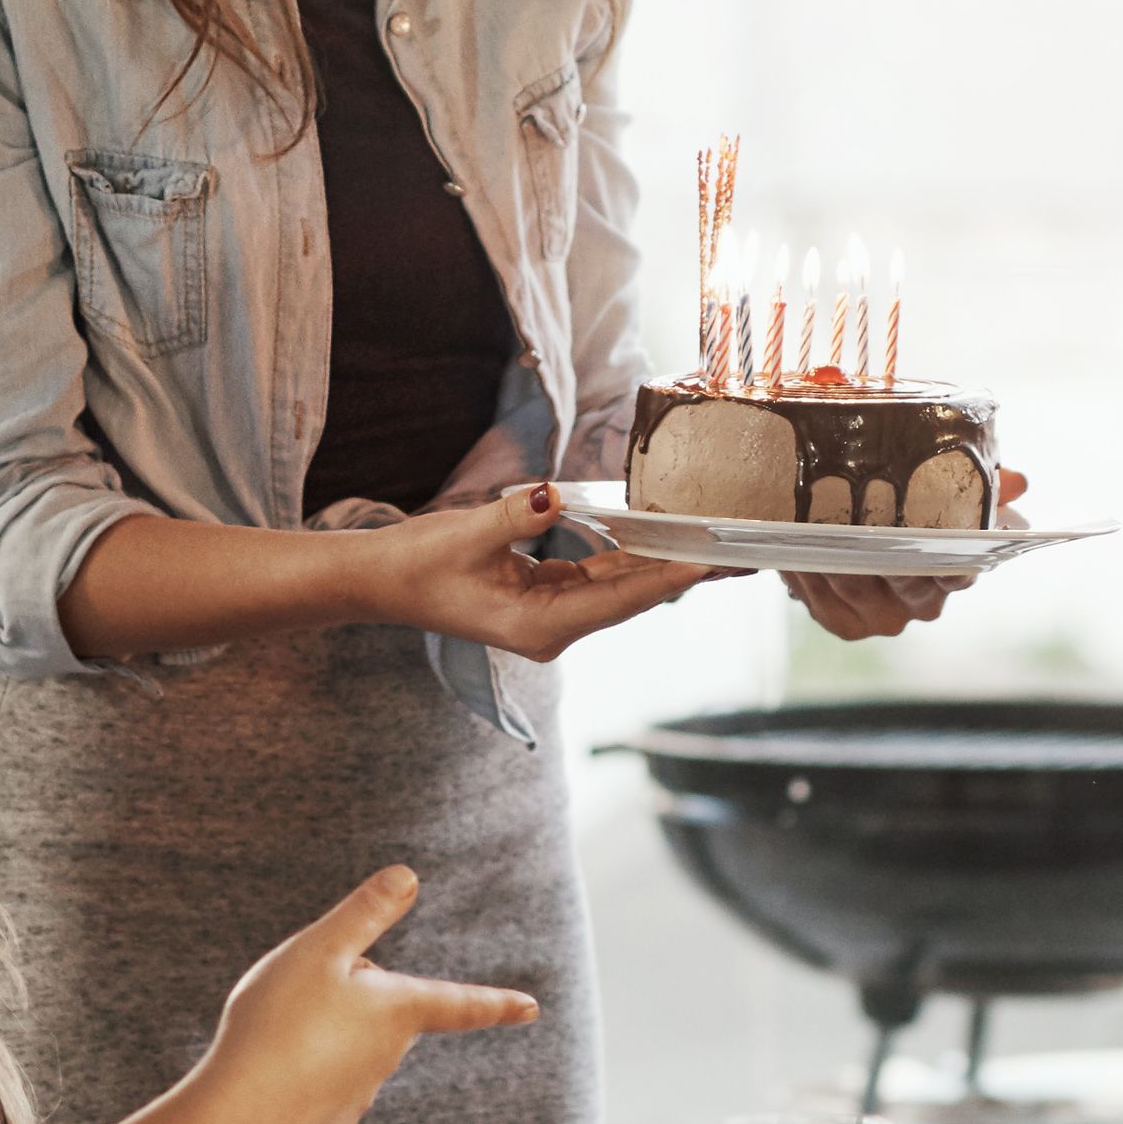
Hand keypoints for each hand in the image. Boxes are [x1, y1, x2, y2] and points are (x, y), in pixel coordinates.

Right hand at [179, 866, 543, 1123]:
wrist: (240, 1108)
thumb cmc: (279, 1019)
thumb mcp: (320, 949)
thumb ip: (365, 914)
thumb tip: (409, 876)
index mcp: (397, 1010)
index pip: (458, 1003)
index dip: (496, 1002)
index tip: (531, 1007)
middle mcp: (390, 1056)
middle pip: (377, 1012)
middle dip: (347, 997)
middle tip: (297, 995)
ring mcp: (361, 1095)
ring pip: (347, 1048)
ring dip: (320, 1035)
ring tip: (276, 1034)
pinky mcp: (329, 1123)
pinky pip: (320, 1087)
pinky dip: (301, 1077)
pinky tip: (272, 1075)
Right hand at [361, 486, 737, 661]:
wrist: (382, 583)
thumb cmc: (417, 565)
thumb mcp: (464, 535)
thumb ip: (515, 516)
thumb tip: (553, 495)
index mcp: (538, 626)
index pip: (618, 599)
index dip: (667, 577)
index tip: (710, 559)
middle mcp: (554, 628)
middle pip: (633, 597)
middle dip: (685, 573)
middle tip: (740, 553)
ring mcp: (553, 614)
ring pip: (622, 586)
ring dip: (666, 563)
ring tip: (718, 544)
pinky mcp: (547, 596)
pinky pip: (600, 575)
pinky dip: (632, 556)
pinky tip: (666, 537)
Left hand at [789, 466, 1028, 639]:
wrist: (847, 543)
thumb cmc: (904, 512)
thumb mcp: (940, 492)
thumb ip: (978, 487)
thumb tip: (1019, 481)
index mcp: (956, 574)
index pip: (961, 570)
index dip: (947, 552)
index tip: (930, 527)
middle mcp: (924, 604)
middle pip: (903, 575)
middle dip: (879, 543)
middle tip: (857, 510)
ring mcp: (883, 619)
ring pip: (857, 582)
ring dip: (833, 551)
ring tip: (811, 518)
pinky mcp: (844, 624)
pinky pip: (823, 598)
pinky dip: (808, 570)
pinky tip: (796, 547)